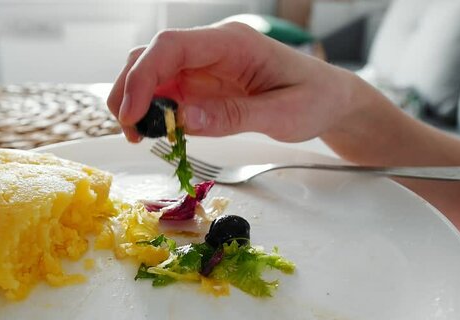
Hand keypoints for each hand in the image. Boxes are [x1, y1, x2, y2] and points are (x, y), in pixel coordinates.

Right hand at [107, 22, 359, 142]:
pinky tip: (156, 133)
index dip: (143, 76)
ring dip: (137, 101)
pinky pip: (168, 92)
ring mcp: (205, 66)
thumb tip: (184, 119)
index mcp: (233, 43)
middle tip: (129, 130)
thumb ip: (233, 116)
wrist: (329, 100)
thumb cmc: (315, 99)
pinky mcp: (203, 85)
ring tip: (139, 135)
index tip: (133, 113)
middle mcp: (212, 49)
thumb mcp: (281, 115)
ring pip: (153, 73)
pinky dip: (154, 112)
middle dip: (130, 89)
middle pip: (152, 55)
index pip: (172, 46)